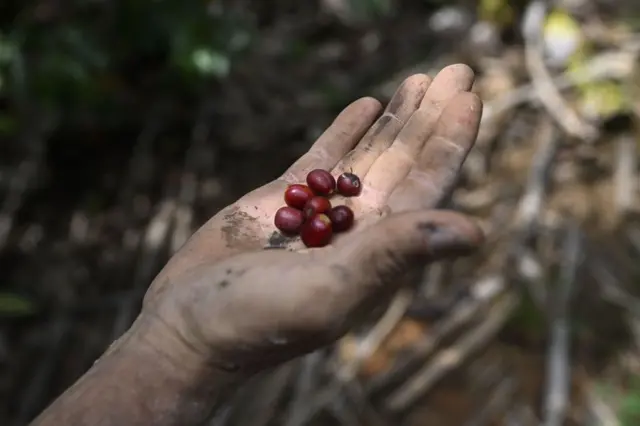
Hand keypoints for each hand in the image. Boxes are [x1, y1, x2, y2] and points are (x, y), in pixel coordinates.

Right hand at [137, 64, 483, 373]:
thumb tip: (476, 231)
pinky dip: (346, 130)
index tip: (471, 97)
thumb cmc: (257, 320)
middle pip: (405, 162)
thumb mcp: (330, 290)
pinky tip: (367, 104)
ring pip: (369, 155)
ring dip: (397, 118)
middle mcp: (358, 229)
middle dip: (429, 117)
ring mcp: (321, 212)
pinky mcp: (282, 200)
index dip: (450, 142)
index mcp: (379, 251)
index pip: (427, 188)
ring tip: (421, 80)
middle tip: (457, 70)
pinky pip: (323, 157)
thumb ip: (395, 255)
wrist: (188, 327)